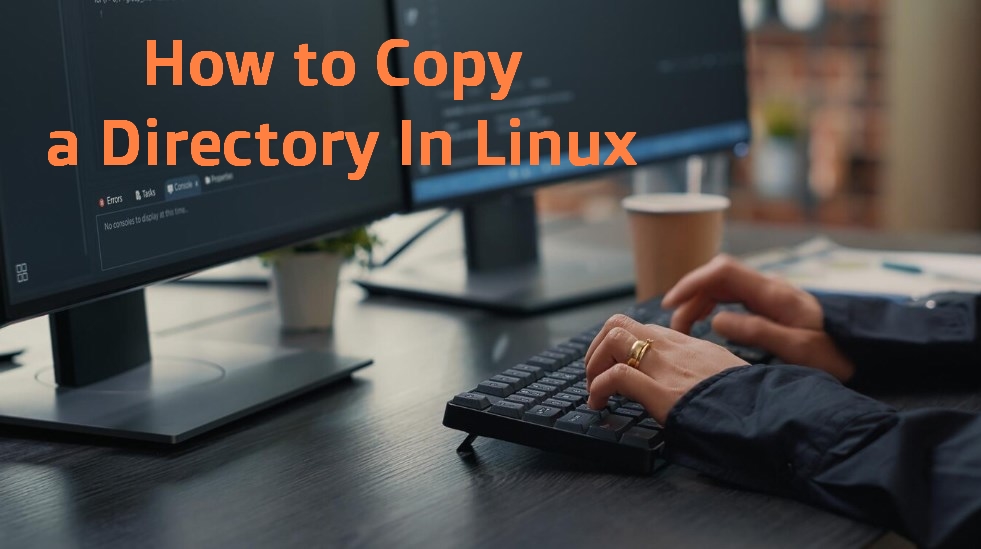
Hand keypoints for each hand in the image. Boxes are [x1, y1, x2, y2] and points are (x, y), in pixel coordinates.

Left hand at [584, 314, 748, 423]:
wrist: (770, 414)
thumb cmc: (754, 400)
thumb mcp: (728, 374)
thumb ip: (706, 369)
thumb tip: (695, 379)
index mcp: (691, 345)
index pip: (644, 328)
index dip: (621, 344)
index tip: (615, 364)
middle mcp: (676, 349)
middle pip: (619, 323)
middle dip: (597, 347)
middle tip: (595, 374)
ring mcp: (668, 368)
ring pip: (614, 338)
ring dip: (594, 364)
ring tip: (594, 391)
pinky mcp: (663, 393)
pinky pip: (617, 376)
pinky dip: (599, 388)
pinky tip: (599, 404)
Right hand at [662, 255, 854, 381]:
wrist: (866, 353)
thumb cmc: (836, 354)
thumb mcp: (797, 349)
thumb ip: (756, 332)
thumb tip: (715, 320)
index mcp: (774, 292)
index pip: (722, 272)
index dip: (692, 283)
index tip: (671, 304)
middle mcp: (770, 287)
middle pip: (718, 277)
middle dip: (691, 296)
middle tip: (676, 327)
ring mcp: (771, 294)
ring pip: (723, 286)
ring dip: (700, 302)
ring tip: (686, 329)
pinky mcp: (772, 304)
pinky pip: (733, 297)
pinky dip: (713, 306)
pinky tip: (707, 323)